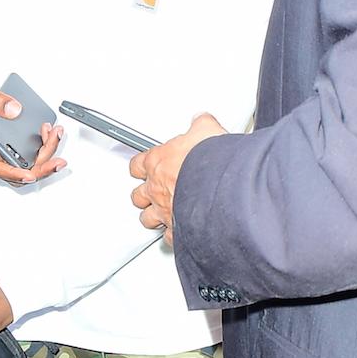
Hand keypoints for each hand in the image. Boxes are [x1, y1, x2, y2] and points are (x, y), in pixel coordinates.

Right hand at [0, 80, 64, 184]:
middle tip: (58, 161)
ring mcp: (8, 151)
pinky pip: (33, 154)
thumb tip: (14, 110)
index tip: (29, 175)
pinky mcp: (17, 146)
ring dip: (47, 154)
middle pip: (19, 171)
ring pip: (29, 164)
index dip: (14, 175)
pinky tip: (50, 132)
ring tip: (56, 135)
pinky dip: (45, 146)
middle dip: (42, 168)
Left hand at [131, 113, 225, 244]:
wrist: (219, 188)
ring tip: (160, 215)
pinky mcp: (178, 228)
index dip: (139, 167)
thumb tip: (201, 120)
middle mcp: (157, 189)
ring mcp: (165, 210)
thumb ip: (201, 125)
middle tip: (151, 192)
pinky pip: (170, 237)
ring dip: (152, 217)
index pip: (136, 165)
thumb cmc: (207, 162)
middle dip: (142, 195)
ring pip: (147, 219)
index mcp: (158, 163)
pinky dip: (174, 236)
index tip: (142, 167)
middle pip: (137, 195)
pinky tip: (180, 233)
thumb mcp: (206, 131)